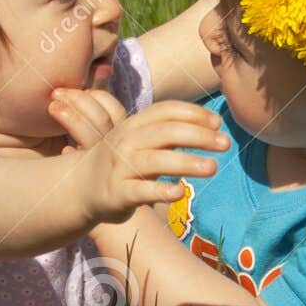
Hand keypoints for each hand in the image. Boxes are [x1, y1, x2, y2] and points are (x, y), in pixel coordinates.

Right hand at [48, 88, 228, 224]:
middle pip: (165, 132)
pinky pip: (140, 190)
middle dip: (198, 135)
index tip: (218, 123)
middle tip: (225, 144)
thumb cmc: (121, 162)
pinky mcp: (116, 193)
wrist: (79, 189)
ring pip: (155, 160)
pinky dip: (161, 191)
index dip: (194, 113)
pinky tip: (181, 192)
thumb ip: (169, 132)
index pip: (166, 111)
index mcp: (134, 125)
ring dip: (186, 162)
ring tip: (213, 167)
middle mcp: (126, 142)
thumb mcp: (140, 141)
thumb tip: (211, 127)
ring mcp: (119, 167)